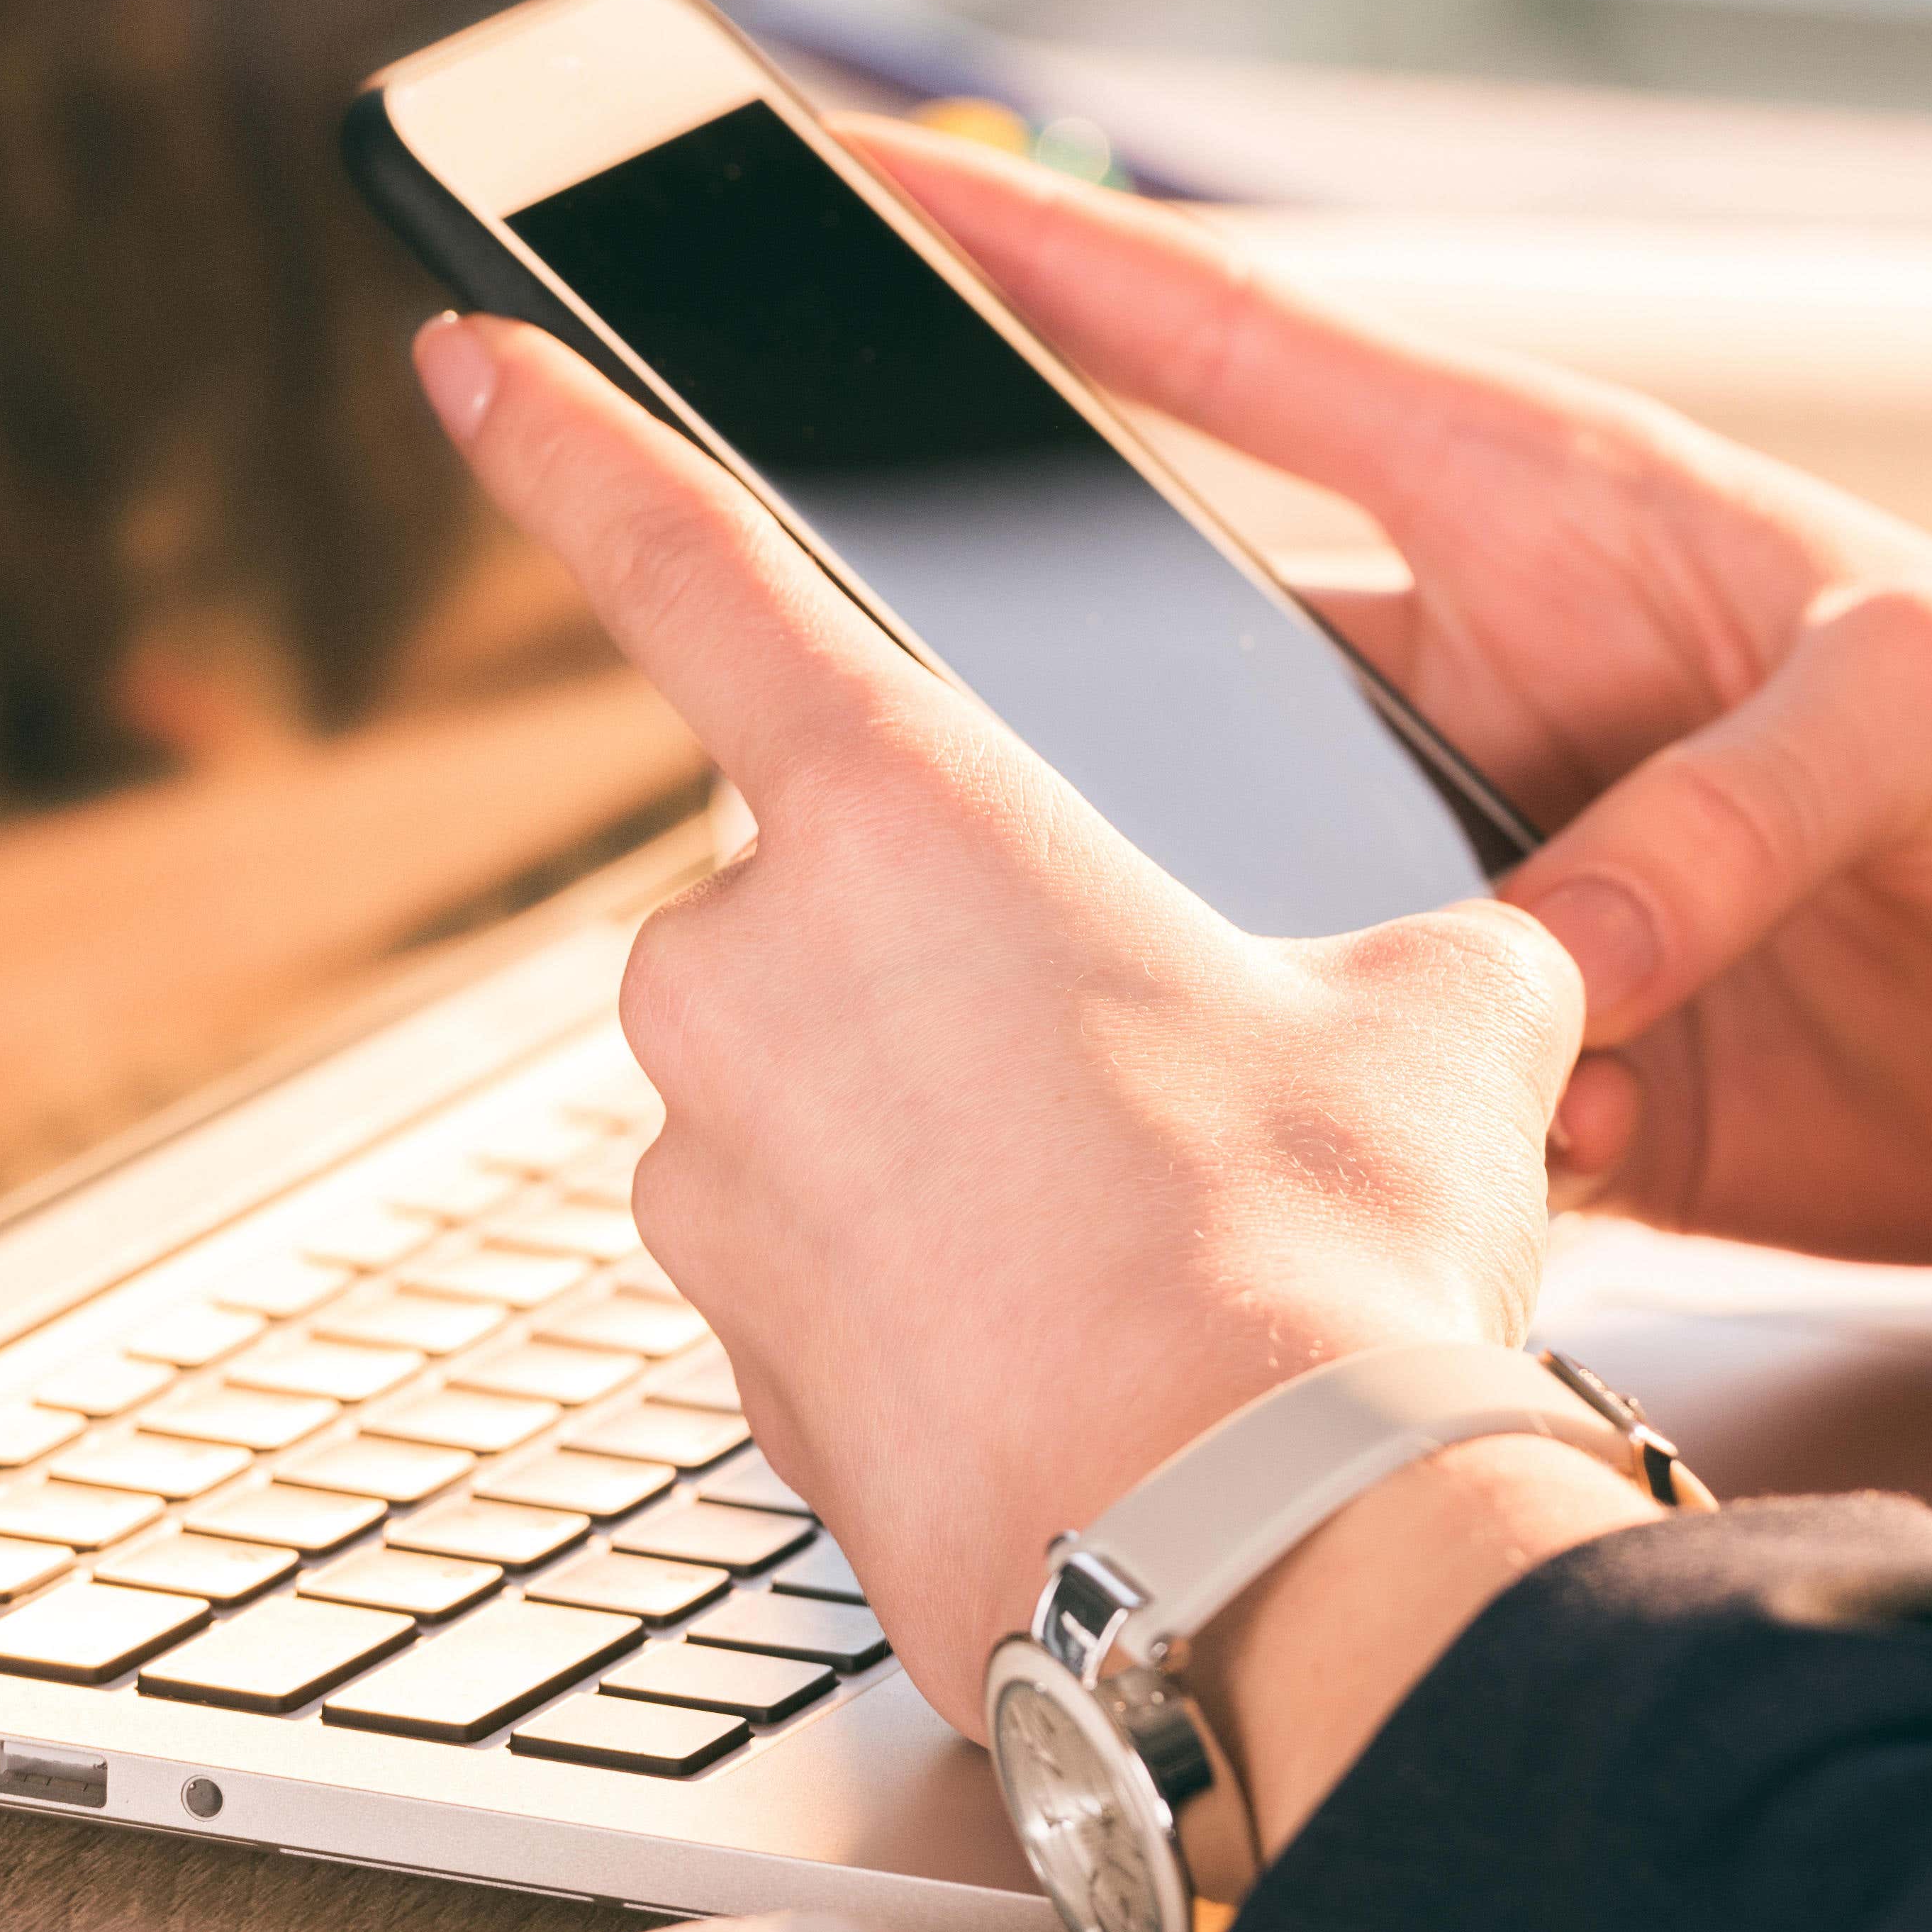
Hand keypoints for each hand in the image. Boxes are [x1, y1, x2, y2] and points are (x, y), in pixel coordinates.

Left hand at [406, 307, 1576, 1698]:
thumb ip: (1402, 937)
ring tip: (1140, 1233)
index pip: (682, 561)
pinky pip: (823, 1255)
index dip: (567, 442)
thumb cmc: (1319, 1266)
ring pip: (824, 1089)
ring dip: (950, 1131)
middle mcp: (748, 969)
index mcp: (895, 812)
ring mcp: (713, 1172)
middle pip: (826, 894)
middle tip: (1146, 1066)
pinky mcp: (729, 1347)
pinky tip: (1077, 1341)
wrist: (1253, 1568)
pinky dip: (926, 1278)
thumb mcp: (1440, 1020)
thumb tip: (1459, 972)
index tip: (472, 363)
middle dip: (968, 960)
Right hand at [844, 123, 1931, 1272]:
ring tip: (1032, 991)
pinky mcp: (1570, 1069)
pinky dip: (1331, 1146)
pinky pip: (1388, 1100)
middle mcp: (1499, 694)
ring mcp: (1518, 886)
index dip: (1044, 259)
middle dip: (1023, 678)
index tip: (851, 182)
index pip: (1246, 356)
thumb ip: (1765, 786)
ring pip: (1256, 901)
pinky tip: (1270, 1176)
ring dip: (1172, 946)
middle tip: (830, 688)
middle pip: (1191, 663)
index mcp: (1561, 522)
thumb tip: (1580, 943)